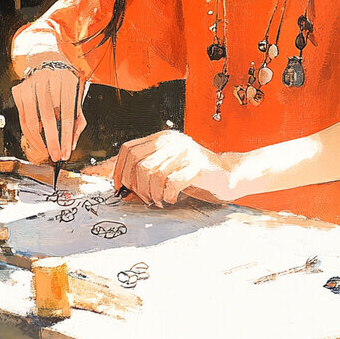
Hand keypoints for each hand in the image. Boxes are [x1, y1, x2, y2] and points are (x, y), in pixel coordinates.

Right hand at [11, 66, 85, 163]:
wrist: (46, 59)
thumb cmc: (65, 81)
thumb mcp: (77, 94)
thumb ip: (78, 119)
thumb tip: (71, 143)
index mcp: (67, 81)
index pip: (68, 114)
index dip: (66, 136)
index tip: (66, 151)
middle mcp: (48, 80)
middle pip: (49, 117)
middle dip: (53, 141)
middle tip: (55, 155)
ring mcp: (31, 84)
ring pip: (32, 119)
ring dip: (39, 140)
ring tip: (45, 151)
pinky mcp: (19, 90)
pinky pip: (23, 117)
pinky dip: (29, 132)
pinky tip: (36, 140)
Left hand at [87, 131, 234, 206]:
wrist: (226, 175)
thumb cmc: (193, 174)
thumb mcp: (166, 166)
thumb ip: (144, 168)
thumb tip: (113, 178)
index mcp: (162, 138)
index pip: (129, 149)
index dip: (119, 170)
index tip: (120, 188)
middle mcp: (172, 141)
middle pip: (138, 162)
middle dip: (136, 186)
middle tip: (145, 198)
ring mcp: (185, 152)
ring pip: (152, 174)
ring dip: (152, 194)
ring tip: (159, 200)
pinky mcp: (196, 166)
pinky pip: (171, 183)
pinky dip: (167, 196)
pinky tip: (170, 198)